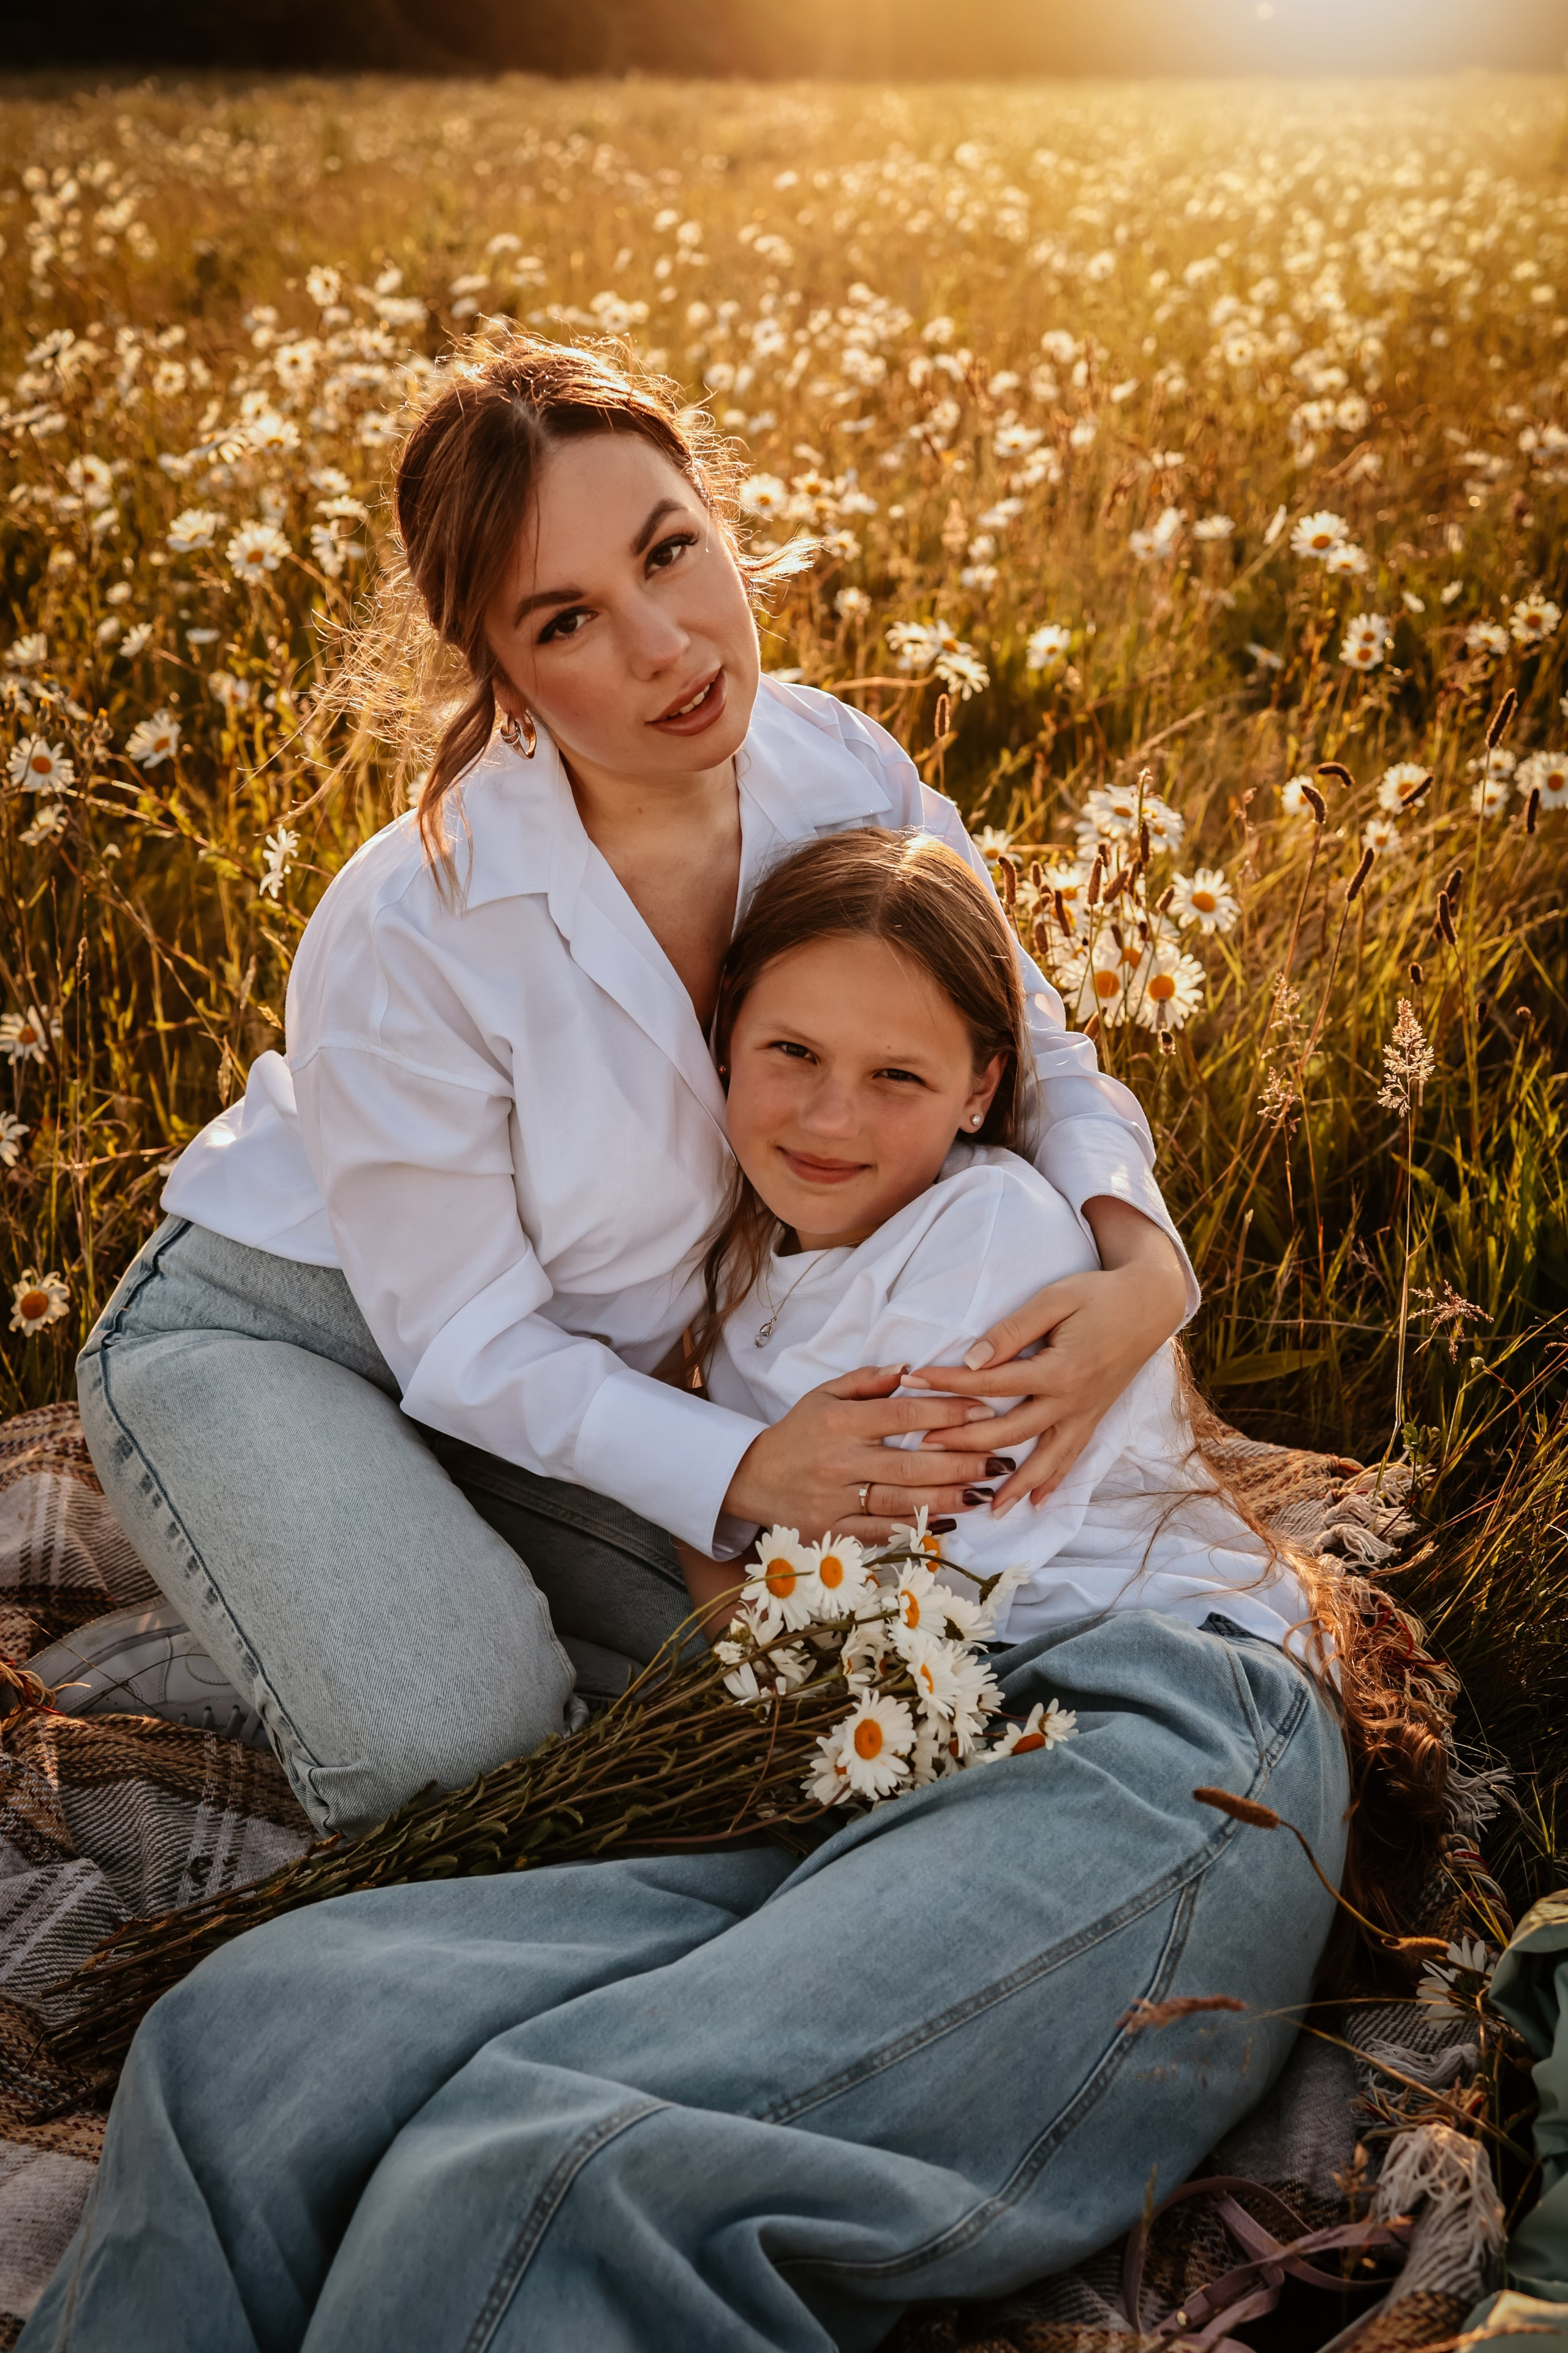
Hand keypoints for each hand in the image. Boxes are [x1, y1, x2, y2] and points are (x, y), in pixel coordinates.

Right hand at [721, 1364, 1005, 1544]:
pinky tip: (947, 1521)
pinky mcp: (831, 1533)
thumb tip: (909, 1369)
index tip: (983, 1410)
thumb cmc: (796, 1433)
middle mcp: (839, 1461)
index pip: (903, 1414)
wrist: (749, 1479)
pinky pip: (880, 1533)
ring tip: (984, 1493)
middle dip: (961, 1462)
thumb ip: (866, 1381)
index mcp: (840, 1421)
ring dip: (948, 1498)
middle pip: (911, 1463)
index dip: (947, 1413)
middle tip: (999, 1460)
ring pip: (901, 1501)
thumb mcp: (823, 1395)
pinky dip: (915, 1528)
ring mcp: (835, 1501)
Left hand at [904, 1201, 1188, 1516]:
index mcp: (1059, 1370)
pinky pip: (1072, 1457)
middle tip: (924, 1446)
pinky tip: (1036, 1503)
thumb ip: (1013, 1330)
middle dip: (965, 1441)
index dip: (949, 1383)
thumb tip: (973, 1359)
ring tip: (989, 1509)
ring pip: (1046, 1459)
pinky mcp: (1094, 1417)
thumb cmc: (1098, 1295)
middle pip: (1011, 1431)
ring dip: (1016, 1485)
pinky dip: (1054, 1482)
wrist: (1150, 1303)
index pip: (992, 1384)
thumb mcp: (1055, 1299)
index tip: (913, 1380)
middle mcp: (1072, 1400)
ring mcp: (1086, 1414)